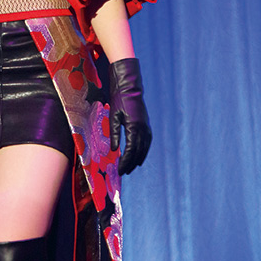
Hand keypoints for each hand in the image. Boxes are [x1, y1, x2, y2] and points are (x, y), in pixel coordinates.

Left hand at [108, 58, 151, 174]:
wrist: (130, 87)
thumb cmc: (119, 100)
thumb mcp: (113, 117)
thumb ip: (114, 134)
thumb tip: (114, 150)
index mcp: (134, 127)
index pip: (130, 150)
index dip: (125, 162)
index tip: (120, 170)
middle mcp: (143, 129)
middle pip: (138, 152)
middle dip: (131, 163)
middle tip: (123, 172)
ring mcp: (147, 127)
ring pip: (144, 148)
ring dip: (137, 159)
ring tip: (131, 168)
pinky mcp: (147, 125)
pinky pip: (147, 142)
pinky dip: (143, 151)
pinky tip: (139, 157)